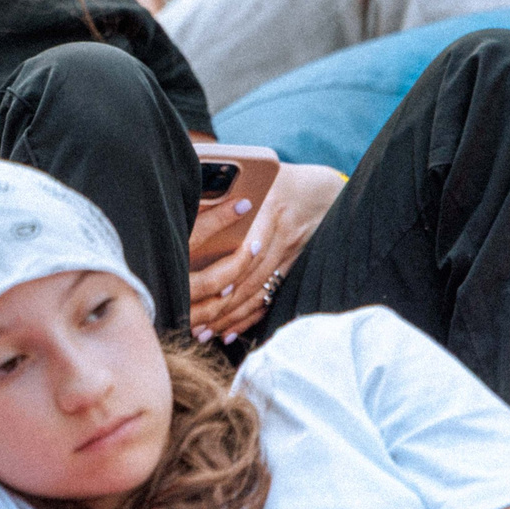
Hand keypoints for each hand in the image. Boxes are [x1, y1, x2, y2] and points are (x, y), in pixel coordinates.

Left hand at [186, 162, 343, 340]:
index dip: (224, 274)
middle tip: (188, 322)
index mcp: (272, 208)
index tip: (196, 291)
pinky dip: (247, 319)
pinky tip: (227, 334)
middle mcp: (283, 236)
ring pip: (256, 293)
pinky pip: (268, 299)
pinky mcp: (292, 272)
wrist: (324, 191)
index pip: (248, 250)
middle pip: (248, 279)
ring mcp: (290, 258)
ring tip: (201, 333)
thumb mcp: (257, 174)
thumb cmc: (279, 179)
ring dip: (228, 317)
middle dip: (217, 305)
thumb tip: (186, 198)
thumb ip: (224, 185)